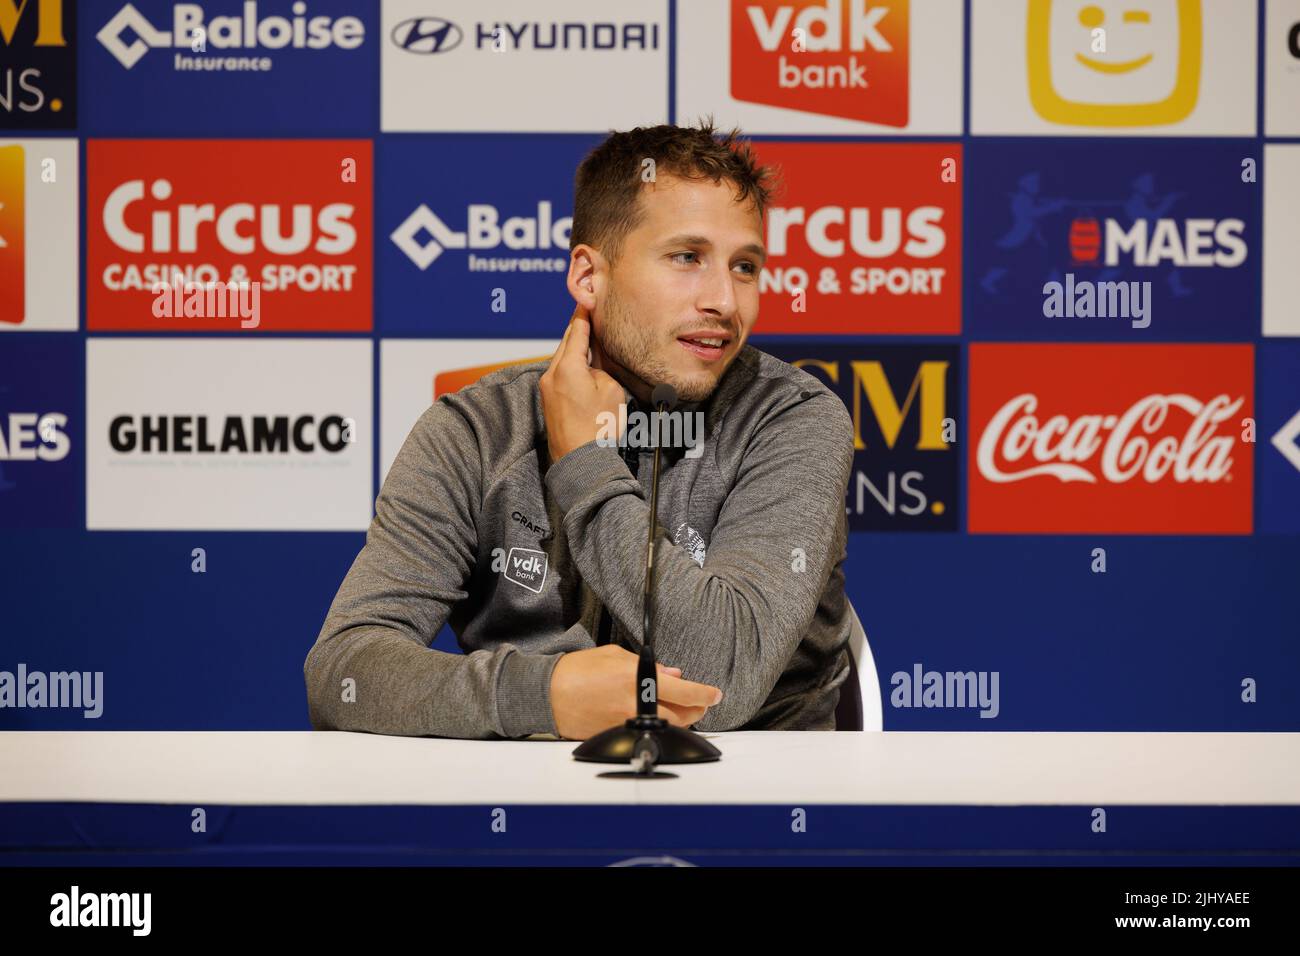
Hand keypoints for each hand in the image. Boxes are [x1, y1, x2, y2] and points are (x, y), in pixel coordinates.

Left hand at [539, 303, 624, 462]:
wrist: (580, 461)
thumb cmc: (598, 428)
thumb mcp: (611, 389)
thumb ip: (603, 367)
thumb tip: (595, 361)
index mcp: (567, 366)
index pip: (576, 330)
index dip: (584, 314)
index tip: (587, 300)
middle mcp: (552, 373)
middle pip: (566, 342)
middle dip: (579, 328)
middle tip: (590, 314)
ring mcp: (547, 387)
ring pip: (562, 357)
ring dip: (575, 347)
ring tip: (590, 338)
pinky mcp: (549, 399)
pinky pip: (560, 372)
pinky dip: (571, 363)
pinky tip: (583, 364)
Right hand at [549, 644, 723, 739]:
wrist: (549, 693)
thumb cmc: (578, 671)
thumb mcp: (616, 656)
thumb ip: (650, 666)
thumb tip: (674, 675)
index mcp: (636, 679)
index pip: (684, 691)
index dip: (705, 694)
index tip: (715, 694)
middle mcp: (635, 704)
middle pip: (682, 715)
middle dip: (697, 709)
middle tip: (702, 702)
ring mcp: (627, 722)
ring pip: (668, 727)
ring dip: (681, 719)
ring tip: (684, 710)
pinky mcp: (618, 735)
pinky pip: (648, 732)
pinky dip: (658, 725)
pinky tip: (658, 717)